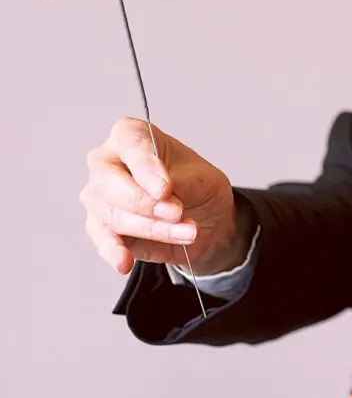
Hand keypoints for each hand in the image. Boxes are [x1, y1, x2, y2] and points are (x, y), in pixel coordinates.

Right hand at [79, 117, 236, 274]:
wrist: (205, 220)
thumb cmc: (199, 187)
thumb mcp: (204, 179)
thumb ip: (180, 181)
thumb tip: (159, 191)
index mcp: (131, 136)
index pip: (130, 143)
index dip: (146, 166)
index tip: (165, 188)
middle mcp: (107, 162)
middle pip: (108, 180)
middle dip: (145, 202)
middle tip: (177, 212)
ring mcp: (99, 195)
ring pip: (111, 213)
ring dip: (152, 228)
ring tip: (187, 232)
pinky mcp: (102, 226)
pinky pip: (101, 239)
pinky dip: (114, 251)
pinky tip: (125, 261)